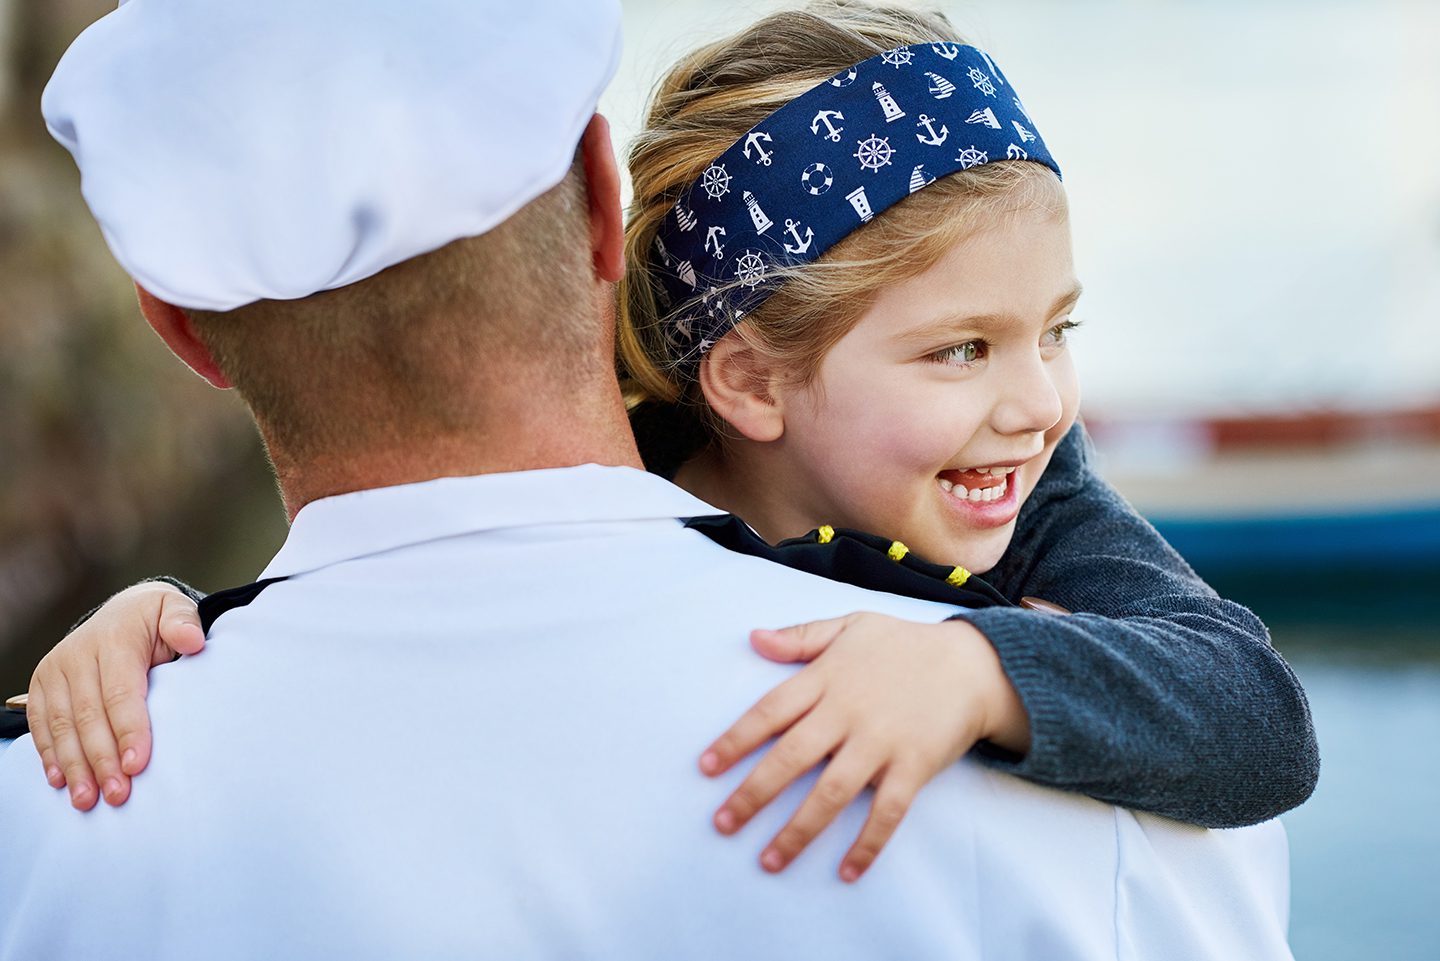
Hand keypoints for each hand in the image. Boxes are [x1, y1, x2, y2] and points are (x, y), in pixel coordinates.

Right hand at [27, 581, 204, 809]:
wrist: (121, 611)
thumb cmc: (155, 620)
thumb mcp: (175, 610)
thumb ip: (184, 624)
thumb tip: (192, 640)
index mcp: (114, 640)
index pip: (121, 693)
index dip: (128, 730)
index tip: (137, 765)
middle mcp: (78, 655)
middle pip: (88, 716)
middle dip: (102, 759)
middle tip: (116, 794)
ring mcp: (55, 671)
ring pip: (62, 725)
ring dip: (74, 766)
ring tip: (87, 799)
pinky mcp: (41, 685)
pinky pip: (41, 724)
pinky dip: (50, 755)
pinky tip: (60, 782)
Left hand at [698, 613, 1028, 881]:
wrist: (974, 663)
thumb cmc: (905, 645)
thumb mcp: (850, 626)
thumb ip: (801, 637)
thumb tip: (753, 639)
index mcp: (827, 679)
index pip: (769, 712)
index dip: (735, 741)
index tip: (705, 768)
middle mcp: (848, 713)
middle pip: (791, 758)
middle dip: (753, 794)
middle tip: (722, 825)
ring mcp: (881, 742)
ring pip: (831, 793)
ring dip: (798, 830)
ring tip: (769, 859)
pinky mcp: (914, 766)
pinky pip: (887, 813)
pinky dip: (867, 844)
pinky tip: (846, 871)